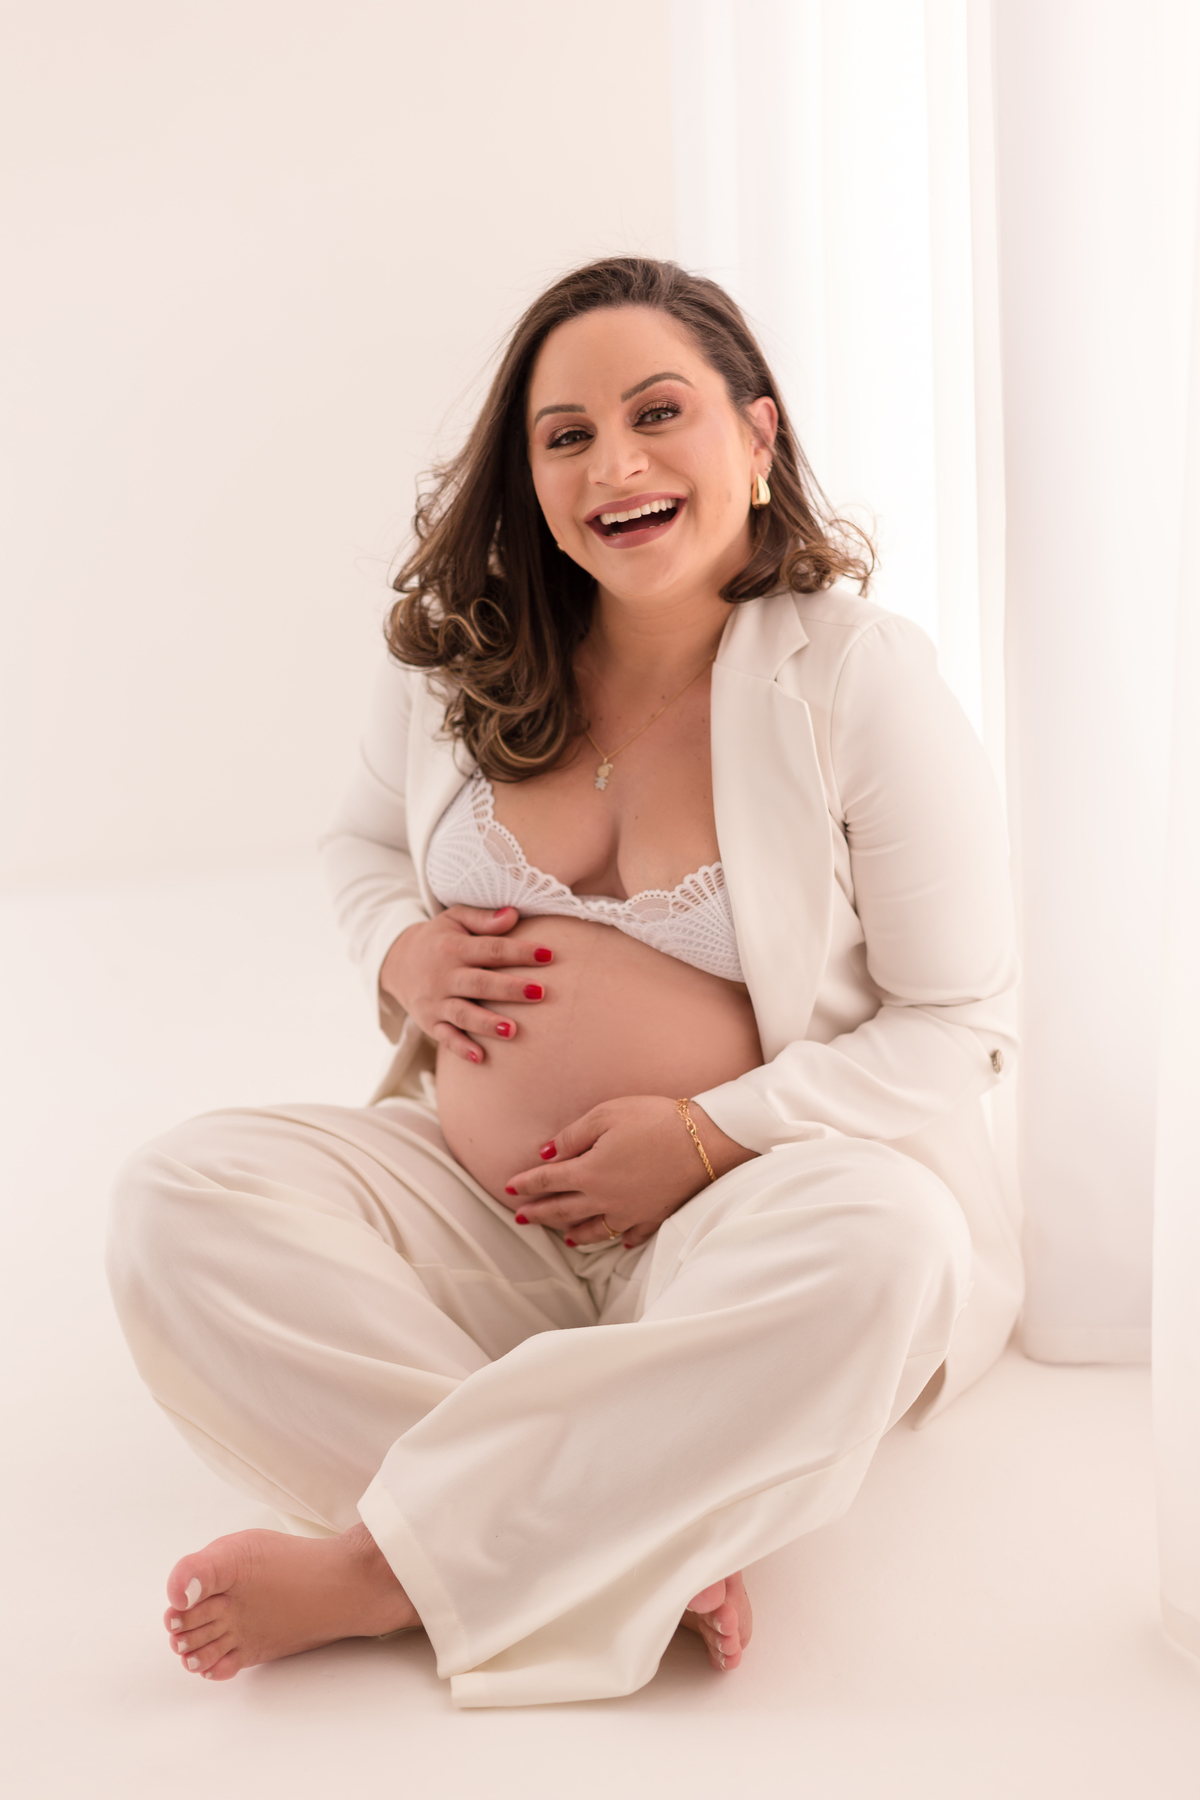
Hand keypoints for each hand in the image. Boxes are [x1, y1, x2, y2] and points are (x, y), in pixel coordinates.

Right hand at [379, 905, 551, 1064]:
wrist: (396, 961)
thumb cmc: (439, 939)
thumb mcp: (455, 919)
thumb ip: (483, 918)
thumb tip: (513, 914)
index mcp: (453, 948)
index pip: (491, 949)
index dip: (520, 951)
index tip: (548, 954)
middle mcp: (444, 975)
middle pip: (479, 983)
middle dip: (509, 989)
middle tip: (539, 992)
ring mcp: (435, 1001)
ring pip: (463, 1013)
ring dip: (487, 1023)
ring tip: (512, 1030)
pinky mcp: (430, 1022)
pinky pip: (445, 1037)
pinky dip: (460, 1048)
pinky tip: (480, 1058)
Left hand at [502, 1096, 755, 1246]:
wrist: (705, 1140)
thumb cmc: (654, 1120)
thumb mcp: (606, 1115)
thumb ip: (572, 1136)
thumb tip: (546, 1153)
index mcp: (589, 1173)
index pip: (548, 1181)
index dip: (526, 1184)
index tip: (510, 1187)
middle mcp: (605, 1200)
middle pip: (563, 1211)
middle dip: (539, 1214)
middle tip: (521, 1218)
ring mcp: (630, 1213)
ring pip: (594, 1230)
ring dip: (574, 1234)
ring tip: (563, 1237)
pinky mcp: (655, 1216)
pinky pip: (631, 1235)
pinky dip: (619, 1239)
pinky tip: (616, 1240)